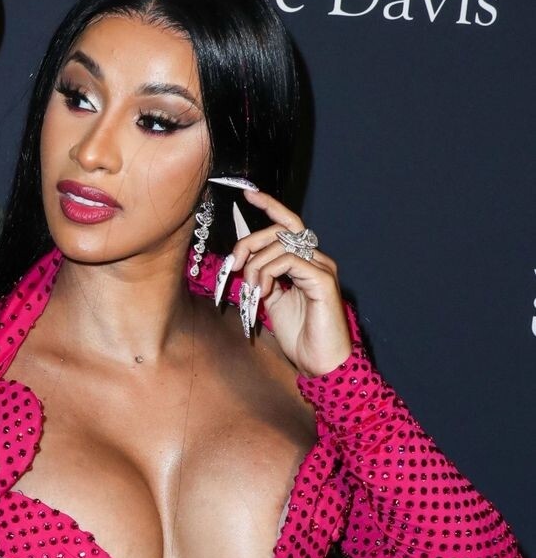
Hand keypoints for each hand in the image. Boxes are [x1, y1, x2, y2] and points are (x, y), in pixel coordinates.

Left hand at [229, 189, 352, 376]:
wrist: (319, 363)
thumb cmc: (299, 336)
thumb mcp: (272, 302)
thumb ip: (262, 277)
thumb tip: (244, 259)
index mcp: (305, 262)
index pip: (287, 224)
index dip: (269, 206)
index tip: (248, 194)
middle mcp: (316, 259)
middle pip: (280, 230)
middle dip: (250, 242)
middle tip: (235, 264)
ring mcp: (322, 267)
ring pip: (281, 245)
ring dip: (256, 266)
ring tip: (252, 292)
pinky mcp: (323, 280)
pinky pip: (290, 260)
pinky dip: (269, 273)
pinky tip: (263, 294)